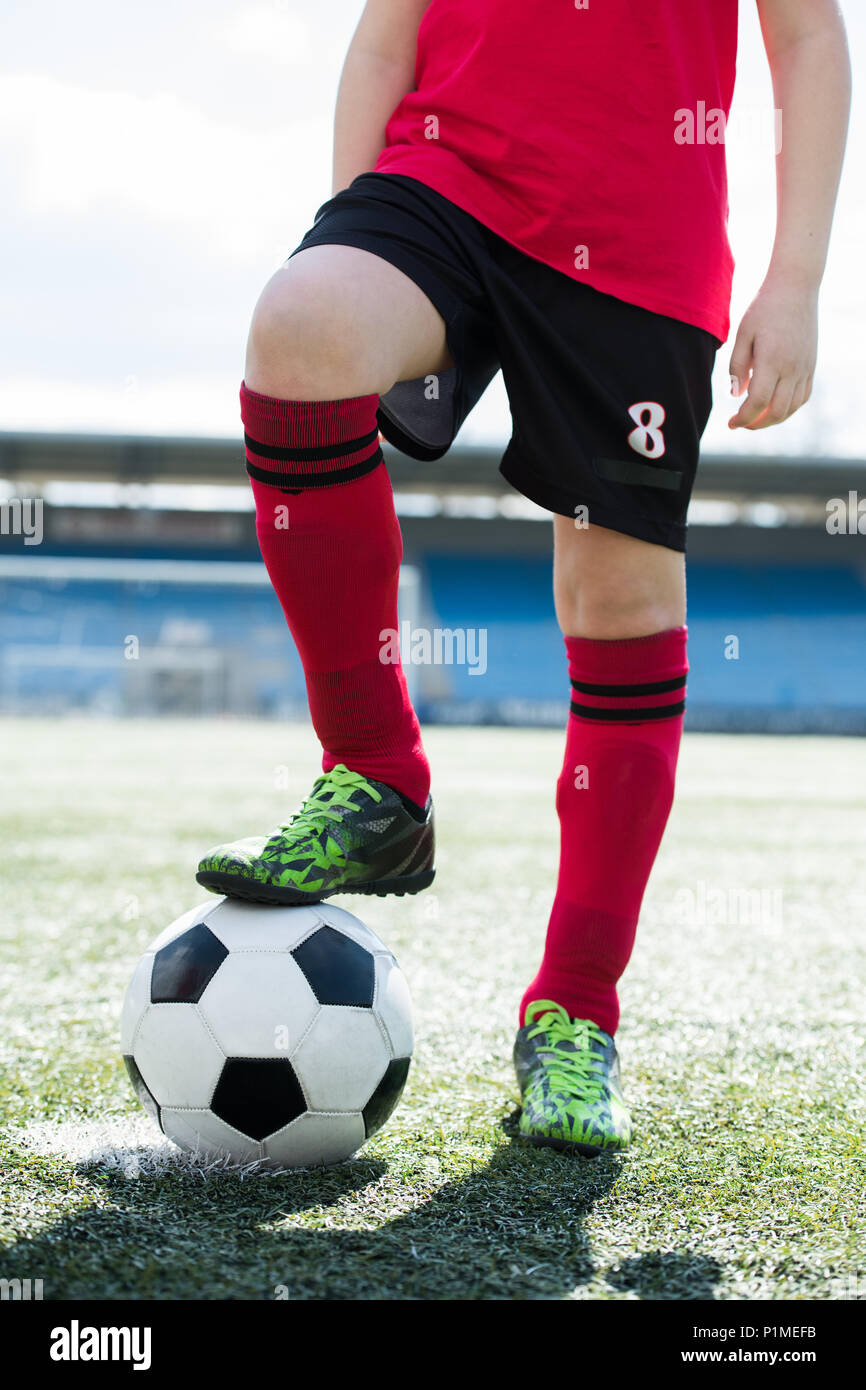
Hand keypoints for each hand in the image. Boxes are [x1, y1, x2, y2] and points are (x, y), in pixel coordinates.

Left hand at [728, 279, 817, 429]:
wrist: (796, 287)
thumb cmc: (764, 308)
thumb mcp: (742, 334)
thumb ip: (737, 366)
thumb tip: (736, 395)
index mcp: (772, 360)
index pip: (758, 402)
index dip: (743, 418)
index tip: (730, 423)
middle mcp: (792, 368)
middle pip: (776, 411)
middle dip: (756, 424)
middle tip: (740, 423)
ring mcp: (805, 368)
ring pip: (791, 407)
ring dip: (772, 419)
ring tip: (755, 418)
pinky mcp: (811, 365)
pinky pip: (803, 396)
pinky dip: (789, 408)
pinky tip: (774, 406)